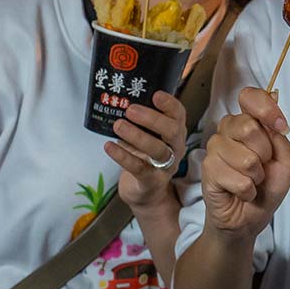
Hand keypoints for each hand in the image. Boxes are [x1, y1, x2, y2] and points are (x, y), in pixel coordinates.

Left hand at [105, 90, 188, 215]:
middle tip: (130, 110)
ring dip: (137, 136)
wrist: (147, 194)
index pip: (179, 115)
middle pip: (172, 131)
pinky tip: (109, 146)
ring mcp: (166, 167)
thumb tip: (122, 97)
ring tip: (118, 125)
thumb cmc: (146, 158)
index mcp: (175, 133)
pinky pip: (139, 168)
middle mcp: (175, 148)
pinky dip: (123, 156)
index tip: (155, 94)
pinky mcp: (151, 181)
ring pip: (158, 150)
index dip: (169, 104)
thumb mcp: (149, 137)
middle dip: (152, 119)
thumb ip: (142, 121)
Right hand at [200, 87, 289, 239]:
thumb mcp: (285, 162)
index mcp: (247, 122)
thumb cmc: (265, 187)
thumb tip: (274, 122)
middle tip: (261, 166)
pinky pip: (238, 179)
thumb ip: (282, 140)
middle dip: (265, 154)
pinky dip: (247, 190)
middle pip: (249, 126)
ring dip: (256, 177)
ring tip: (251, 181)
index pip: (249, 96)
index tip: (280, 126)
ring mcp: (215, 149)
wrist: (249, 218)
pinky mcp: (208, 169)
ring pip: (246, 158)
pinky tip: (242, 192)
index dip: (267, 109)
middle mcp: (228, 130)